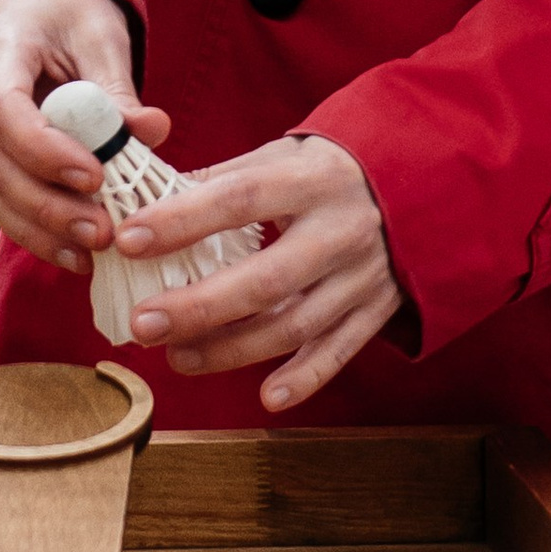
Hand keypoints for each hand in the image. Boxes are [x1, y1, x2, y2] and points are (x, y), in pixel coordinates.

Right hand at [0, 0, 170, 271]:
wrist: (32, 3)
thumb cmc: (66, 9)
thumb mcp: (99, 32)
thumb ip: (118, 86)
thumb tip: (150, 132)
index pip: (4, 111)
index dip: (45, 152)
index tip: (94, 178)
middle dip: (49, 207)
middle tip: (104, 232)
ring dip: (41, 230)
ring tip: (91, 252)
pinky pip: (0, 200)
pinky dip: (35, 230)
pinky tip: (74, 253)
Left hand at [123, 135, 398, 408]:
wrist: (422, 182)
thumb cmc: (328, 168)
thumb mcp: (283, 153)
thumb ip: (224, 178)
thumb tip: (150, 201)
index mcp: (311, 179)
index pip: (238, 199)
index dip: (182, 221)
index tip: (128, 240)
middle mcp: (340, 230)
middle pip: (266, 279)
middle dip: (199, 306)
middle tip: (143, 323)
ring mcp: (362, 276)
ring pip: (295, 325)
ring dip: (232, 349)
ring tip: (177, 357)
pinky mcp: (376, 309)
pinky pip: (339, 351)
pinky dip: (304, 378)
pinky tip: (265, 398)